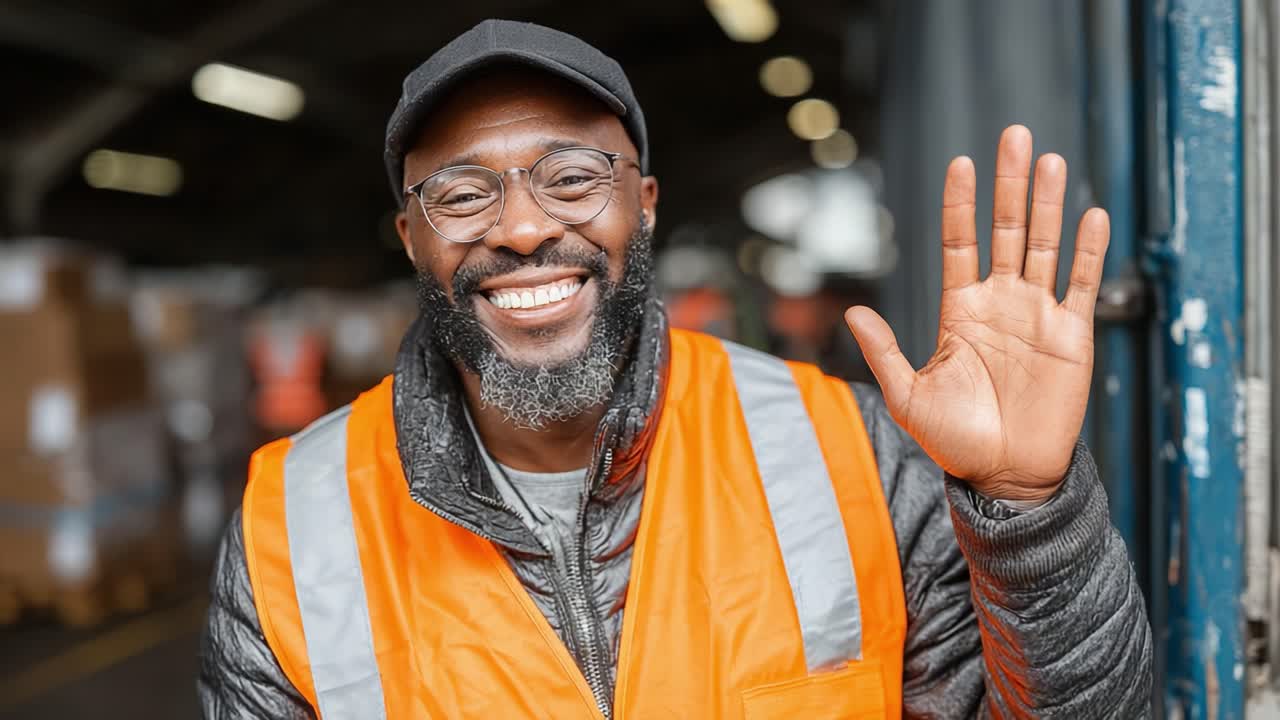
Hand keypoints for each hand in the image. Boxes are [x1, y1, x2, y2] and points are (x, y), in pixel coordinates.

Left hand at [845, 125, 1108, 503]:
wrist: (1005, 475)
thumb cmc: (954, 440)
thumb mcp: (908, 396)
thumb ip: (884, 351)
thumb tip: (852, 312)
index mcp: (960, 310)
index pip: (960, 243)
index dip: (961, 204)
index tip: (962, 163)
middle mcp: (1000, 302)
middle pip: (1007, 230)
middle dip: (1009, 184)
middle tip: (1014, 135)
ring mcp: (1037, 314)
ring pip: (1046, 245)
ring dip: (1048, 203)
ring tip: (1048, 160)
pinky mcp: (1071, 335)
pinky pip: (1083, 284)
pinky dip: (1088, 251)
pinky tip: (1091, 213)